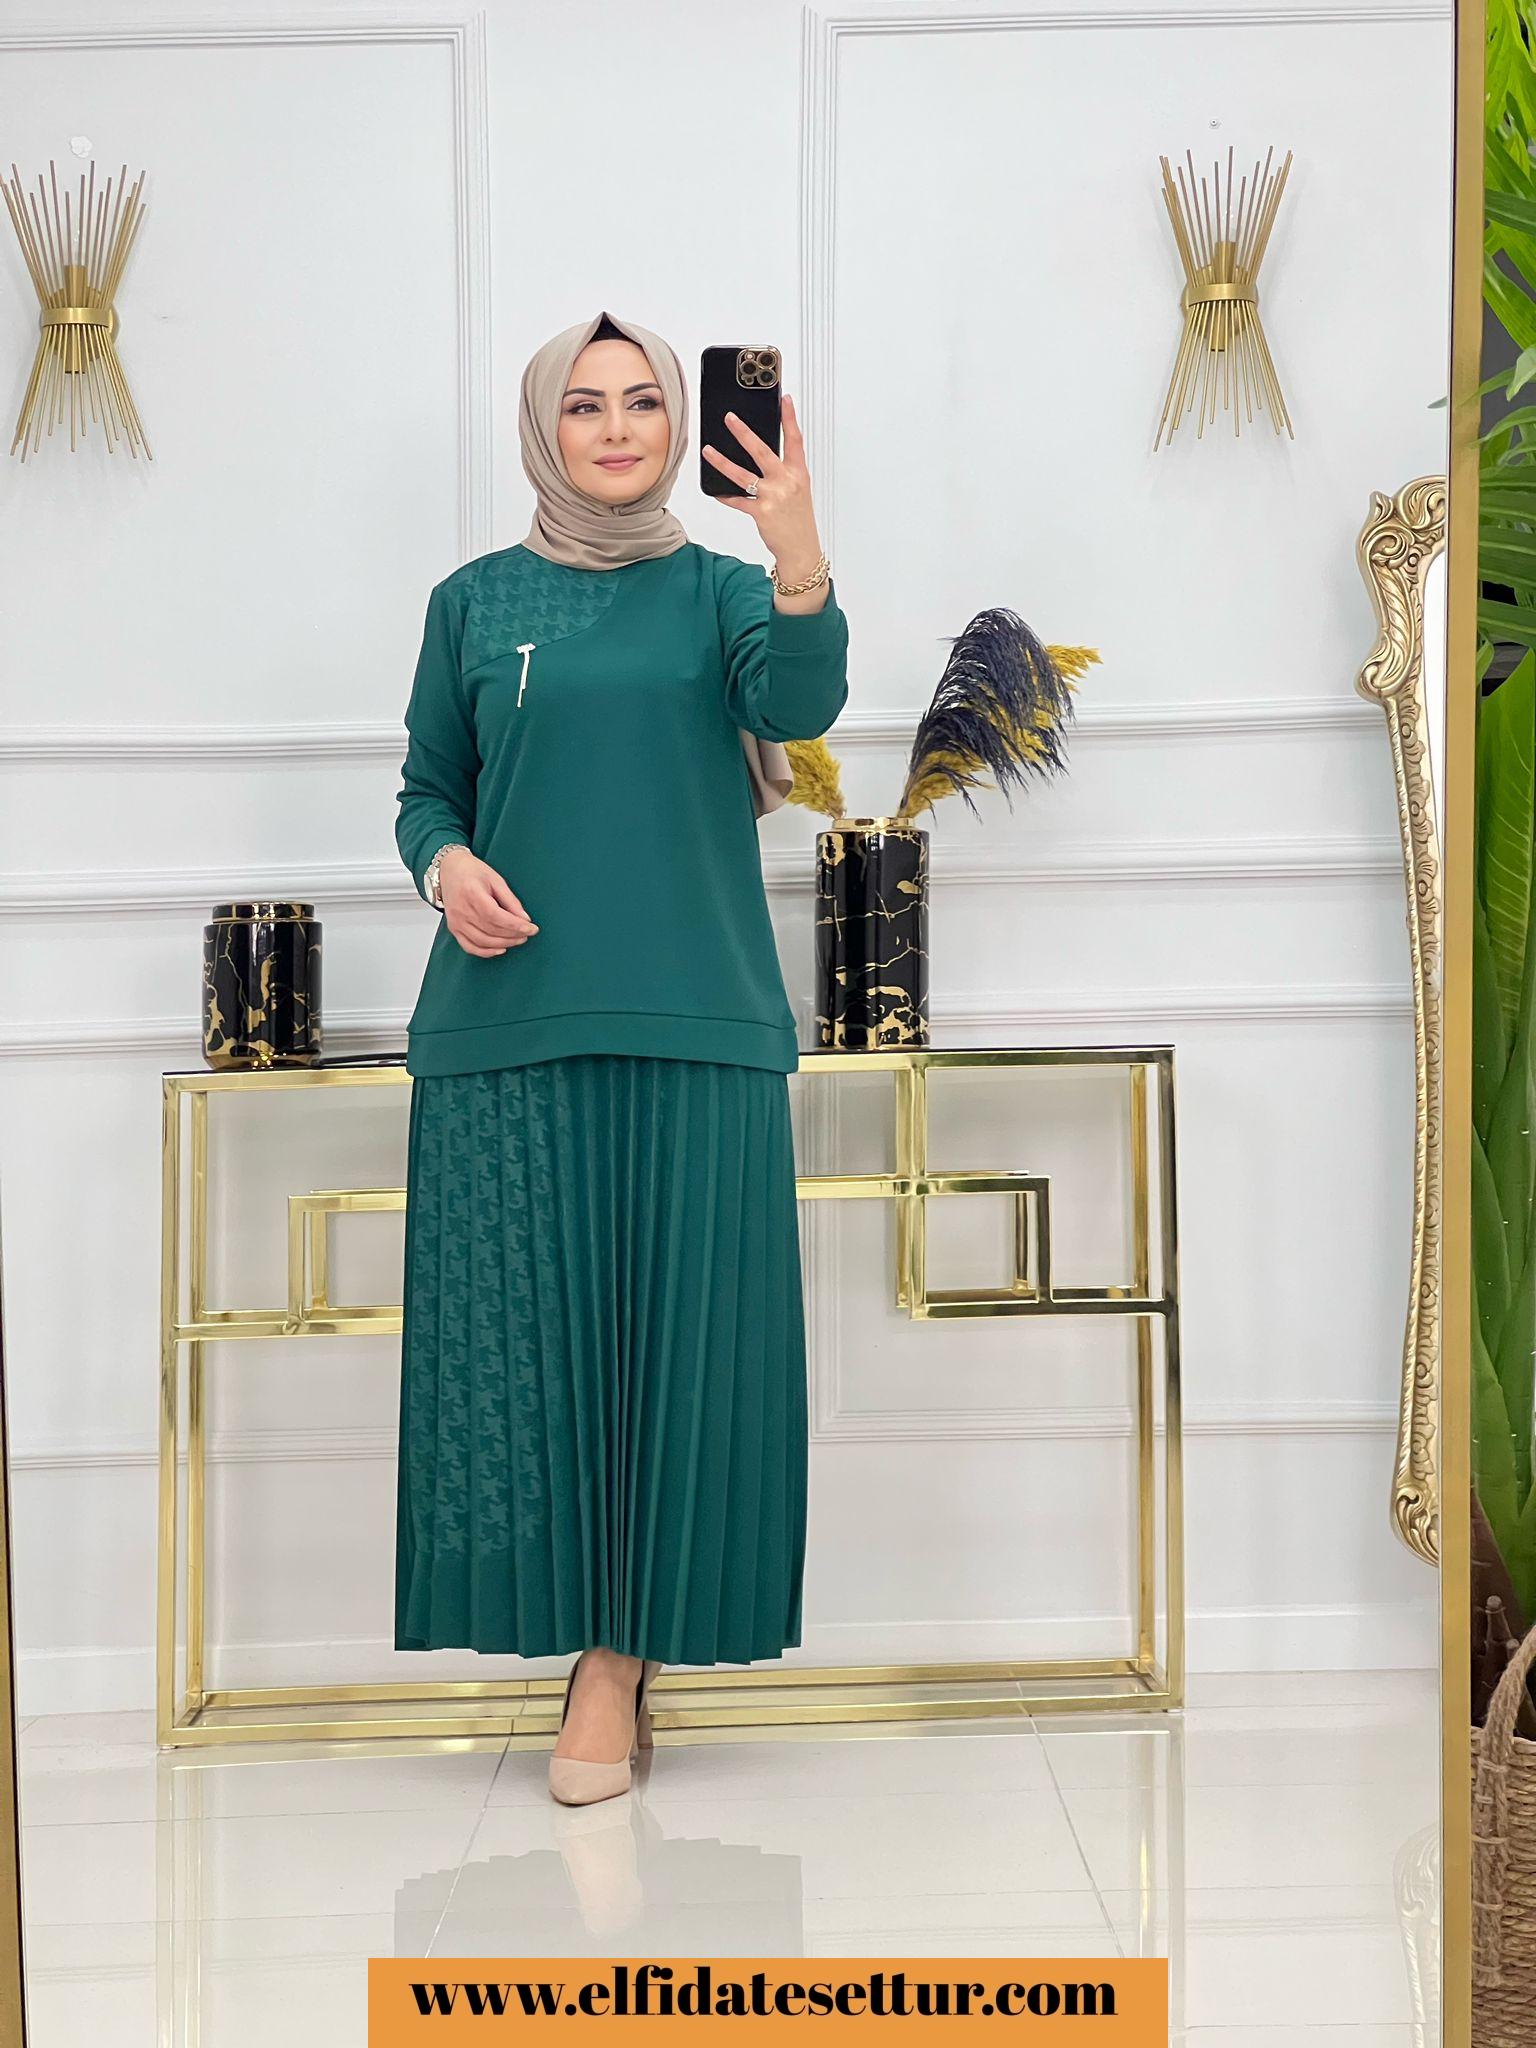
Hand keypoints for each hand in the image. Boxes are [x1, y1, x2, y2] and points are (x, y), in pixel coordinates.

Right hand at [439, 848, 538, 957]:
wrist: (450, 870)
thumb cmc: (473, 871)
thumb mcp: (496, 879)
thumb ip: (510, 900)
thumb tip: (525, 919)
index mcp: (472, 893)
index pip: (496, 916)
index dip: (515, 925)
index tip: (532, 928)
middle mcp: (461, 910)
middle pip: (491, 930)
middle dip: (513, 935)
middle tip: (528, 933)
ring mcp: (456, 922)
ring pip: (483, 941)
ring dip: (504, 944)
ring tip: (518, 940)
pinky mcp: (453, 929)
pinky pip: (470, 947)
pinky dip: (486, 952)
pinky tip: (500, 949)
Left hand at [701, 391, 823, 574]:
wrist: (801, 549)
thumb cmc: (798, 519)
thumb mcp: (798, 490)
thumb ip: (784, 471)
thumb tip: (760, 454)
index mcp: (798, 473)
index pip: (795, 440)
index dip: (790, 418)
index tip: (784, 399)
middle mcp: (786, 482)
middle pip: (762, 451)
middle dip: (743, 432)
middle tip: (729, 418)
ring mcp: (773, 497)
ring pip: (742, 474)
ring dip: (722, 461)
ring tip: (708, 450)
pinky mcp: (760, 513)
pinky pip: (737, 500)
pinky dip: (725, 495)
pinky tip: (716, 490)